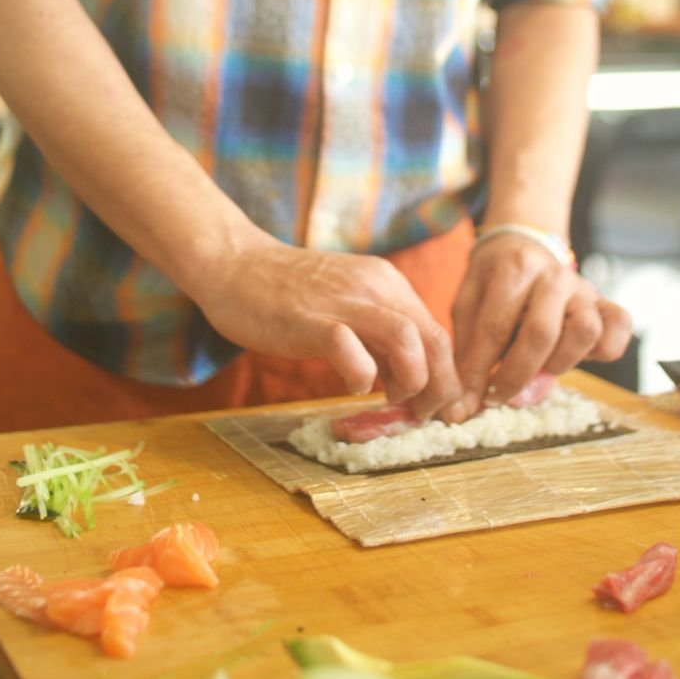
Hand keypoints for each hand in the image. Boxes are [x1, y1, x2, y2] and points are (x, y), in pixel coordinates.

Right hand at [187, 225, 464, 415]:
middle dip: (438, 387)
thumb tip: (401, 381)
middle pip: (434, 338)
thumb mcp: (347, 306)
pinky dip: (362, 377)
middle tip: (420, 414)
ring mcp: (344, 302)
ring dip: (411, 381)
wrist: (236, 264)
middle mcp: (375, 287)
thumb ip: (376, 337)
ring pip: (407, 339)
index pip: (437, 333)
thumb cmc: (289, 293)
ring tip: (391, 400)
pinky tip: (351, 385)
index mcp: (387, 284)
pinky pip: (353, 351)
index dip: (443, 376)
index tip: (430, 405)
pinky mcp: (311, 320)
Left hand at [445, 231, 631, 420]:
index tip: (469, 400)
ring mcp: (583, 287)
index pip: (495, 328)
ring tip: (540, 368)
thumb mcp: (468, 303)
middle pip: (541, 334)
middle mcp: (553, 275)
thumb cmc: (492, 283)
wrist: (522, 245)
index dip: (480, 371)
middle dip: (516, 375)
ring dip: (560, 362)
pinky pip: (619, 327)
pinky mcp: (604, 301)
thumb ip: (470, 349)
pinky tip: (578, 357)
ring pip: (585, 331)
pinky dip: (605, 349)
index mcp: (514, 268)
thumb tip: (469, 405)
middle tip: (500, 394)